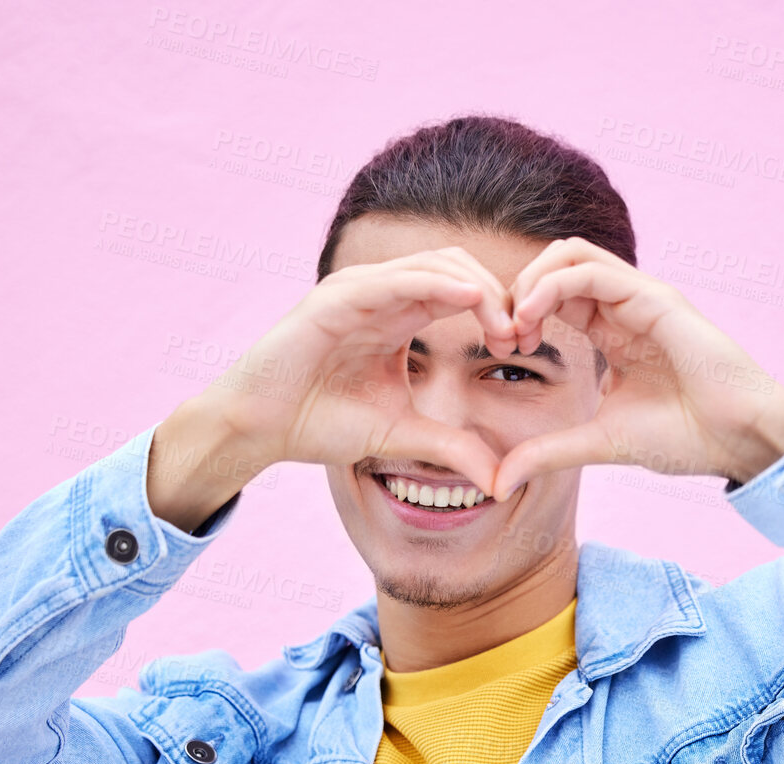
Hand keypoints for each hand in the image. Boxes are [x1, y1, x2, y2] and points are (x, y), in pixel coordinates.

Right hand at [207, 246, 521, 496]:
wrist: (260, 428)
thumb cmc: (320, 423)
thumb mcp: (400, 435)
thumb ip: (450, 447)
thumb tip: (498, 479)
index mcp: (400, 314)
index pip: (464, 290)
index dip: (500, 311)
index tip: (522, 347)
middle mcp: (382, 292)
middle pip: (458, 267)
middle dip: (498, 295)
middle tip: (521, 336)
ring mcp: (358, 289)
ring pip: (434, 263)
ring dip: (478, 288)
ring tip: (505, 324)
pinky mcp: (336, 297)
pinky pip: (396, 279)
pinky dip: (436, 283)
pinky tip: (469, 298)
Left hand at [489, 238, 783, 501]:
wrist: (737, 441)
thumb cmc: (684, 437)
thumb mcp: (598, 443)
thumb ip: (548, 453)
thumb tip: (499, 482)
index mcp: (612, 329)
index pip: (552, 293)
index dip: (517, 313)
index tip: (501, 352)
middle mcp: (624, 305)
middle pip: (555, 262)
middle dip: (516, 290)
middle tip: (502, 336)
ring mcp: (640, 297)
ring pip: (569, 254)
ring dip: (530, 282)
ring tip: (516, 325)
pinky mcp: (654, 298)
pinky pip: (592, 271)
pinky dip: (551, 286)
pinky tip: (533, 318)